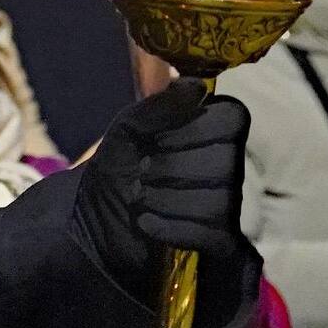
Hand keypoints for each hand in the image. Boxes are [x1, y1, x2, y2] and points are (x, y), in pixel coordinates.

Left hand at [71, 79, 251, 297]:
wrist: (94, 217)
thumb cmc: (119, 163)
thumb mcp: (129, 128)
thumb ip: (160, 106)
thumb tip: (197, 86)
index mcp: (210, 130)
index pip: (233, 119)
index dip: (194, 129)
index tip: (157, 138)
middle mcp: (228, 165)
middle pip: (226, 162)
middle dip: (172, 167)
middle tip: (143, 170)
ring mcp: (226, 205)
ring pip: (218, 200)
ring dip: (165, 198)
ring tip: (140, 195)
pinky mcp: (217, 241)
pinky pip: (210, 233)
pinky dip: (168, 227)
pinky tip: (145, 222)